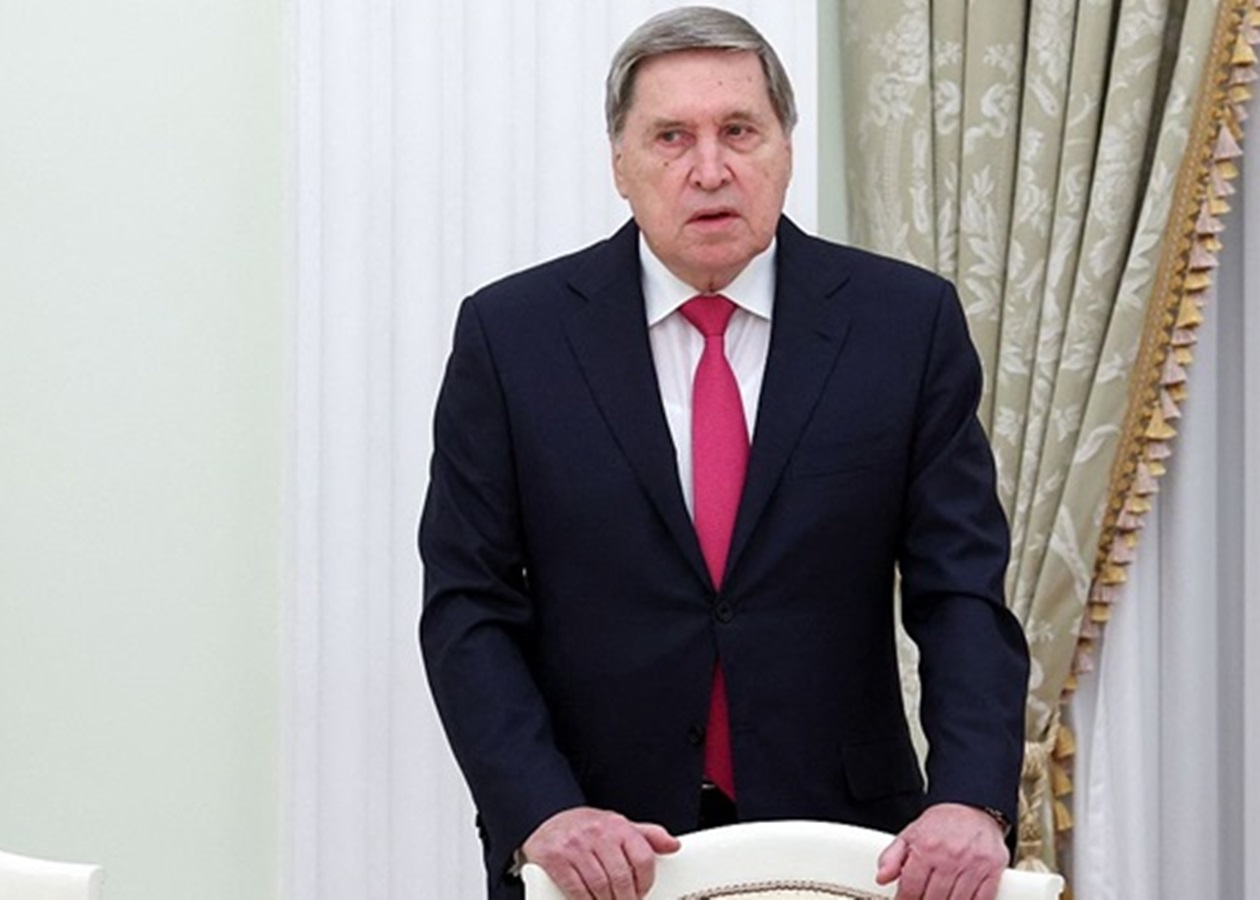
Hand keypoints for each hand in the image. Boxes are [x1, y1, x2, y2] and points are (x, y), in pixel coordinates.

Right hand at [522, 806, 681, 898]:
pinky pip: (576, 889)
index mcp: (617, 825)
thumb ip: (646, 836)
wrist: (547, 818)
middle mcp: (597, 833)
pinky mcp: (555, 859)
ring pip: (600, 886)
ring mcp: (575, 846)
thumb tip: (674, 845)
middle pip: (621, 877)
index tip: (642, 893)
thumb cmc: (586, 826)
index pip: (643, 857)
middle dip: (626, 899)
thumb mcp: (618, 825)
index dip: (646, 882)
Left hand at [875, 803, 1008, 899]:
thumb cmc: (942, 823)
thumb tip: (882, 877)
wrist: (973, 807)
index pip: (911, 887)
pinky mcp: (992, 870)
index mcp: (926, 847)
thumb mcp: (910, 834)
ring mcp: (973, 865)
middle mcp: (950, 856)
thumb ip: (892, 857)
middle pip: (932, 898)